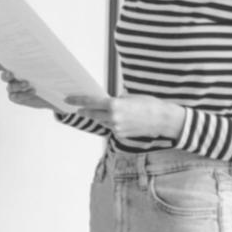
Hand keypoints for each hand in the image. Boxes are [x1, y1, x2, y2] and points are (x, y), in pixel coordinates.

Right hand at [0, 59, 53, 110]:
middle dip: (6, 74)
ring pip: (10, 87)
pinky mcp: (17, 97)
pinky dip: (22, 95)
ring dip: (17, 85)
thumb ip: (40, 58)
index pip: (2, 63)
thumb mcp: (46, 62)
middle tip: (11, 74)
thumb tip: (35, 51)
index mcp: (16, 64)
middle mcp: (12, 76)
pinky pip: (14, 97)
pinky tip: (33, 91)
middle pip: (4, 75)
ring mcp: (14, 87)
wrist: (53, 88)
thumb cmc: (49, 71)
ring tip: (27, 83)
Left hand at [64, 94, 185, 139]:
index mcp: (114, 105)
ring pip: (102, 121)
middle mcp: (113, 118)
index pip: (90, 102)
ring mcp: (116, 128)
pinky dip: (111, 122)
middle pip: (92, 114)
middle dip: (85, 110)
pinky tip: (119, 118)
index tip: (68, 99)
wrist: (162, 120)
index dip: (77, 100)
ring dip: (100, 116)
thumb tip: (107, 103)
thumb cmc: (149, 104)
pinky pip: (111, 127)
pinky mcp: (121, 135)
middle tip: (78, 107)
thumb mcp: (130, 97)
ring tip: (107, 111)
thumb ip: (116, 100)